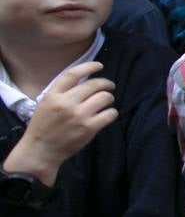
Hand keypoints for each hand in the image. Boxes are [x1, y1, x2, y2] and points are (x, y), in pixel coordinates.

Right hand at [3, 62, 115, 183]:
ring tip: (106, 102)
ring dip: (109, 98)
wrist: (41, 151)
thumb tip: (84, 81)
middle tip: (109, 86)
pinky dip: (111, 112)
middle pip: (94, 84)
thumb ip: (62, 92)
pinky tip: (108, 114)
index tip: (99, 66)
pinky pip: (110, 114)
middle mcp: (66, 102)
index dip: (89, 67)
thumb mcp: (45, 104)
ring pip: (105, 98)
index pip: (73, 74)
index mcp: (53, 95)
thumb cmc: (43, 127)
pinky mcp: (89, 128)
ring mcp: (79, 115)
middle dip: (106, 83)